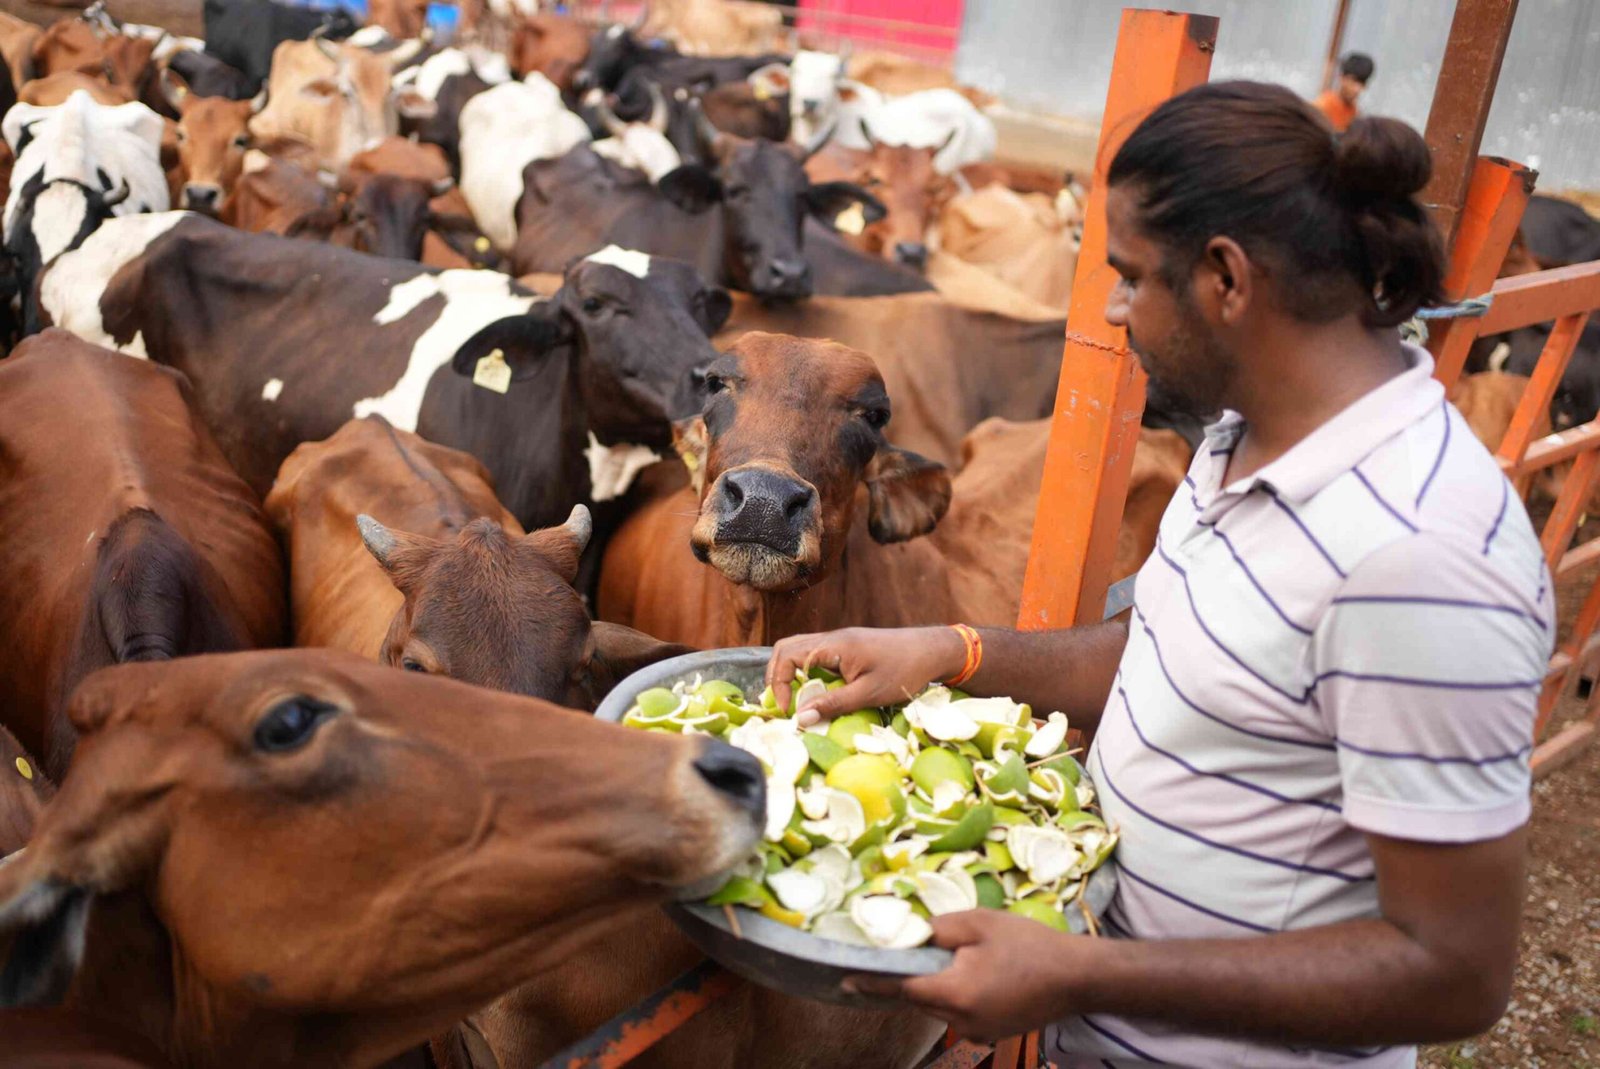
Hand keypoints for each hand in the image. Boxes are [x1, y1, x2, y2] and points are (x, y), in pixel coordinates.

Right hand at [766, 626, 966, 725]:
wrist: (934, 650)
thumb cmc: (905, 671)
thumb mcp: (869, 693)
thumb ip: (833, 705)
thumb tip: (800, 719)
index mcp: (833, 646)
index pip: (788, 657)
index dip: (780, 684)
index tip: (789, 712)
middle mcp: (832, 638)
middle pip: (787, 648)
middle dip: (778, 676)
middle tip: (783, 704)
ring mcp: (840, 641)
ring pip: (800, 650)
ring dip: (792, 674)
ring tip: (796, 701)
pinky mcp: (848, 647)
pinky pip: (816, 655)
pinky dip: (808, 672)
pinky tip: (817, 692)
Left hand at [844, 910, 1094, 1043]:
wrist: (1076, 977)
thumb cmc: (1029, 945)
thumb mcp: (980, 923)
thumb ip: (938, 931)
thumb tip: (911, 937)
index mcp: (954, 993)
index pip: (900, 988)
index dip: (871, 981)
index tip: (843, 978)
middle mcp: (960, 1021)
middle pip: (918, 999)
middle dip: (908, 977)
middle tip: (901, 952)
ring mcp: (977, 1032)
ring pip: (938, 1007)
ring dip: (933, 986)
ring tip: (946, 959)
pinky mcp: (990, 1033)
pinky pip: (958, 1013)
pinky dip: (954, 995)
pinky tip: (971, 974)